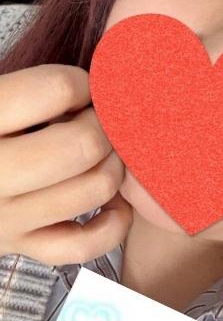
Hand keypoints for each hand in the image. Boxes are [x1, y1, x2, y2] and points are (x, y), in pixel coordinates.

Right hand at [0, 64, 131, 265]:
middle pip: (83, 145)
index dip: (81, 82)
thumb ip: (24, 88)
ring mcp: (5, 217)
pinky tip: (111, 201)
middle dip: (103, 125)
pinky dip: (113, 223)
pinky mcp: (19, 246)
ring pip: (93, 190)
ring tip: (101, 151)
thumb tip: (94, 74)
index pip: (54, 89)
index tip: (81, 87)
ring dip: (113, 164)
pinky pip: (85, 245)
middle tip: (96, 119)